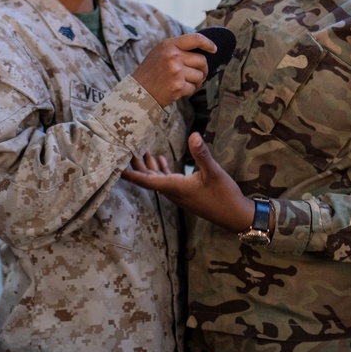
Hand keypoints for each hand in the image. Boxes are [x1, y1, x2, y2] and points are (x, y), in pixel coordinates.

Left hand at [121, 132, 255, 232]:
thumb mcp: (214, 173)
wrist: (235, 216)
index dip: (130, 174)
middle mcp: (173, 192)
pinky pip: (167, 181)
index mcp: (175, 187)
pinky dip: (161, 170)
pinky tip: (160, 160)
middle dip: (135, 166)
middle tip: (123, 150)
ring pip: (157, 179)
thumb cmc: (225, 196)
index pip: (146, 181)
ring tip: (139, 151)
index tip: (115, 168)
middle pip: (148, 179)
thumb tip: (193, 135)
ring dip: (147, 167)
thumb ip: (202, 154)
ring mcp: (179, 193)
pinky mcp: (186, 193)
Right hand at [131, 32, 215, 106]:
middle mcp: (173, 56)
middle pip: (202, 60)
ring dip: (196, 81)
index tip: (214, 49)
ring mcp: (176, 72)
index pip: (195, 39)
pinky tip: (179, 89)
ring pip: (200, 75)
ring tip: (184, 82)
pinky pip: (194, 88)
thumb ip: (178, 48)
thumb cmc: (150, 71)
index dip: (208, 43)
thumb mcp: (160, 52)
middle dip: (202, 69)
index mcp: (169, 45)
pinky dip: (189, 90)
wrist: (138, 91)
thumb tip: (202, 49)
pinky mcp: (178, 87)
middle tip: (196, 73)